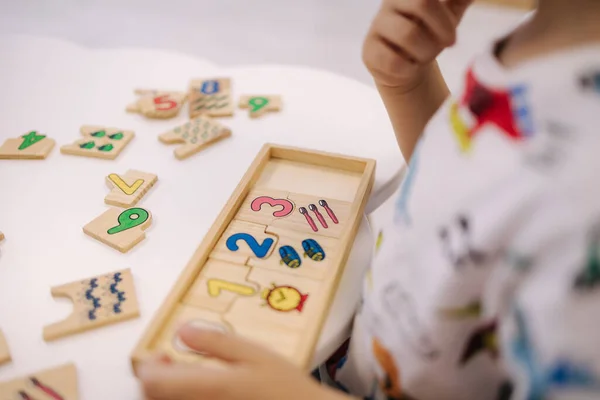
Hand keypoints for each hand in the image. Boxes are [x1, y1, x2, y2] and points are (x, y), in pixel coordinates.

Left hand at [138, 324, 348, 399]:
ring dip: (165, 391)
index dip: (147, 368)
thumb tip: (181, 330)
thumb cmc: (284, 385)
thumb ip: (216, 342)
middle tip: (168, 362)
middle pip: (153, 398)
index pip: (154, 384)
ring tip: (184, 376)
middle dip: (153, 380)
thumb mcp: (254, 354)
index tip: (159, 355)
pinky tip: (199, 392)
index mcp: (212, 387)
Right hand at [363, 0, 473, 89]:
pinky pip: (393, 61)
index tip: (453, 29)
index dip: (445, 12)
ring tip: (424, 57)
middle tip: (450, 42)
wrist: (406, 66)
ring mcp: (377, 26)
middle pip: (422, 3)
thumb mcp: (449, 14)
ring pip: (409, 35)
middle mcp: (390, 3)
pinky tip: (409, 68)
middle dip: (443, 27)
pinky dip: (408, 69)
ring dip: (426, 51)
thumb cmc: (428, 35)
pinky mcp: (369, 51)